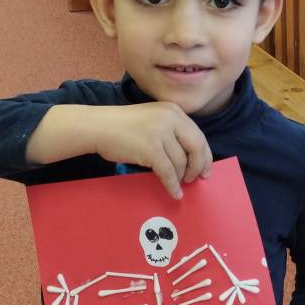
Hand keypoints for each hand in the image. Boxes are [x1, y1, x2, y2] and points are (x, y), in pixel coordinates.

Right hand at [25, 102, 211, 198]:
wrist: (98, 126)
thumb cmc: (123, 126)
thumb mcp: (153, 119)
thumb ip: (171, 131)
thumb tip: (190, 156)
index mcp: (174, 111)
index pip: (198, 135)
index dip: (205, 155)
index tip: (206, 168)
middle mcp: (171, 119)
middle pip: (196, 147)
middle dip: (198, 166)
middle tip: (196, 179)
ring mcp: (161, 134)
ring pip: (182, 162)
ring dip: (183, 177)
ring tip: (180, 184)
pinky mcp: (151, 150)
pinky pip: (168, 172)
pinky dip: (173, 185)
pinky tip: (175, 192)